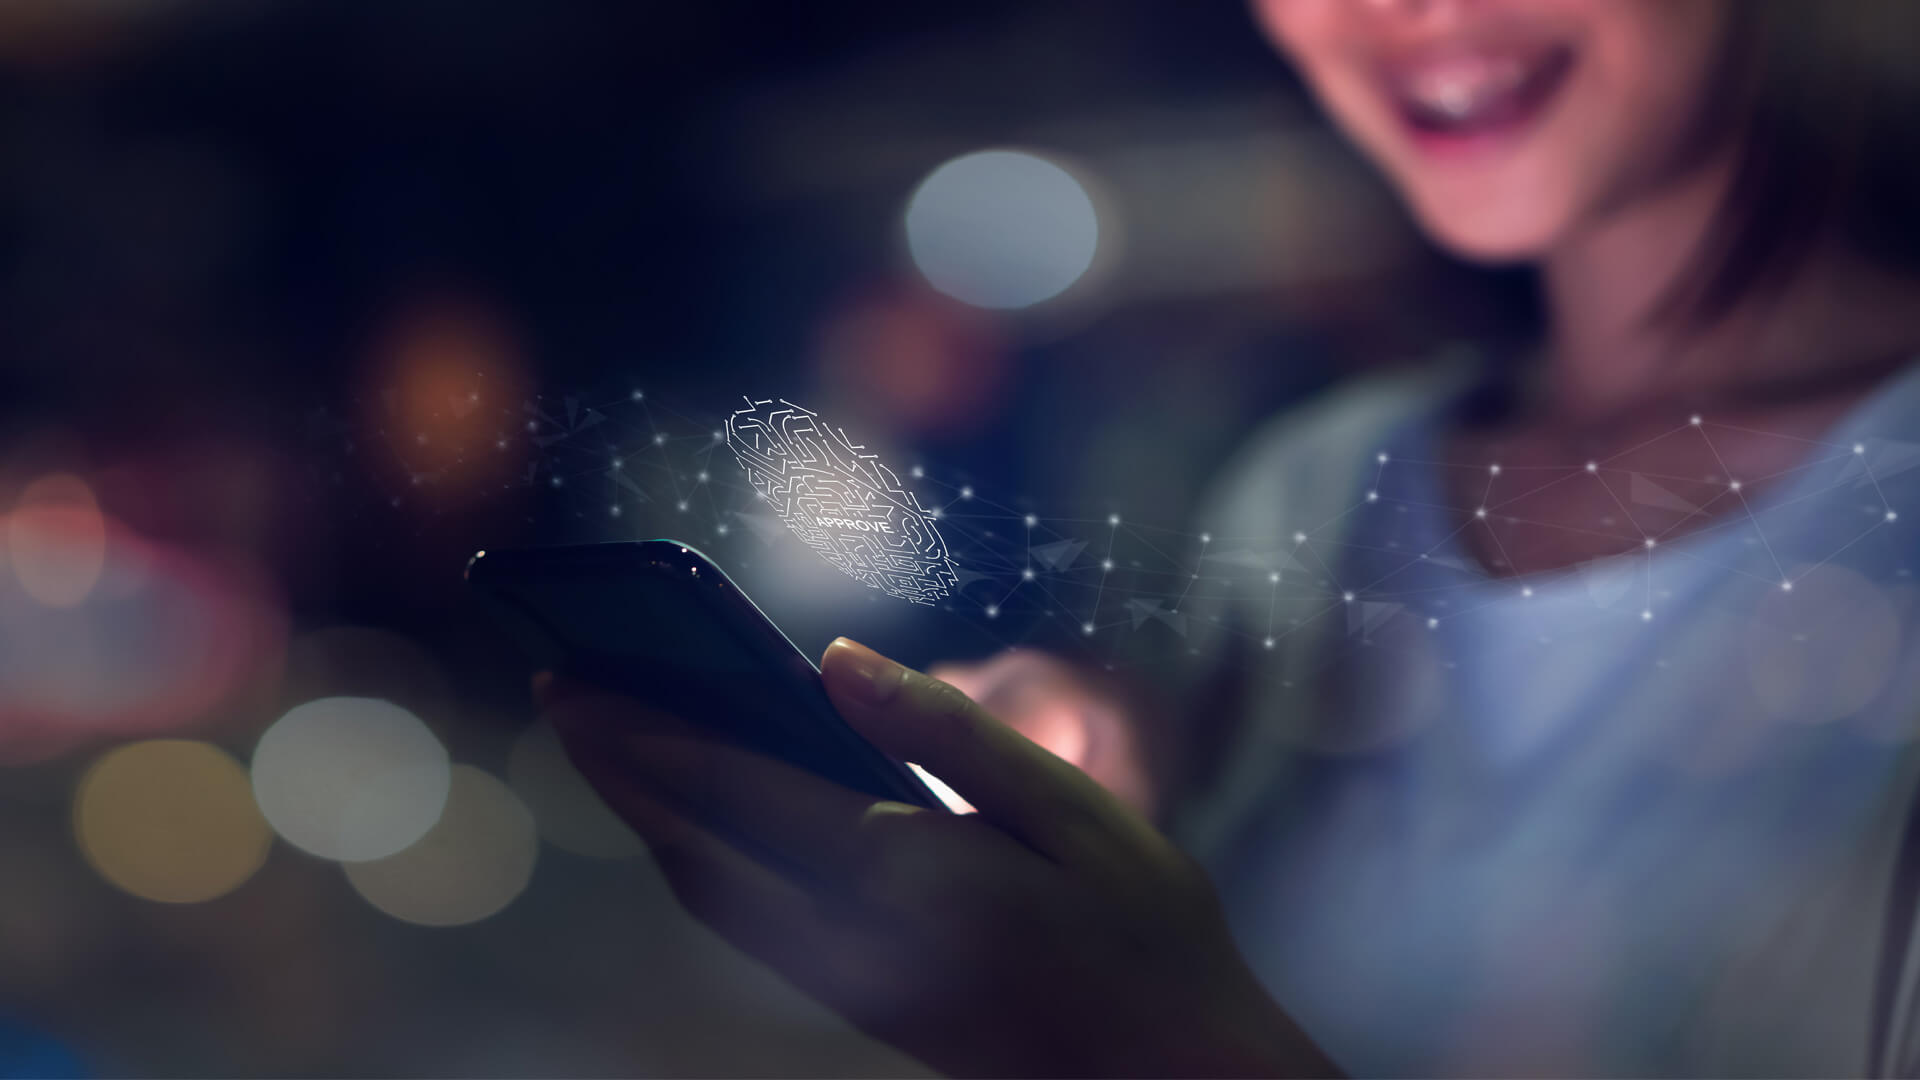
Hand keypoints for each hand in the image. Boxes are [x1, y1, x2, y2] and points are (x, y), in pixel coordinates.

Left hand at [540, 639, 1337, 1078]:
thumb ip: (945, 733)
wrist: (1173, 1079)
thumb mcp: (1071, 810)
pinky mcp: (867, 1008)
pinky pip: (750, 929)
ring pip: (713, 901)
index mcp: (900, 874)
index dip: (644, 731)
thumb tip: (833, 661)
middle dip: (619, 770)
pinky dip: (703, 866)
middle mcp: (852, 939)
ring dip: (651, 820)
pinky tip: (707, 826)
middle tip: (559, 689)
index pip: (735, 790)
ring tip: (615, 748)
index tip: (573, 677)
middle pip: (694, 851)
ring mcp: (852, 985)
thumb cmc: (1144, 934)